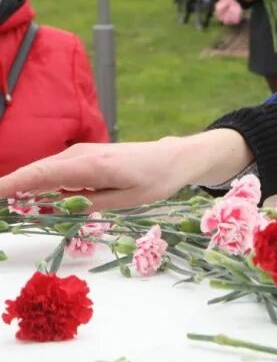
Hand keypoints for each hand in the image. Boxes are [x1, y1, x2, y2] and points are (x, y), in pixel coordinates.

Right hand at [0, 129, 252, 210]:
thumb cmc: (155, 181)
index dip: (10, 184)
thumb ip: (89, 204)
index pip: (39, 175)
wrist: (174, 158)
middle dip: (9, 188)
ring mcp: (81, 153)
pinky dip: (38, 183)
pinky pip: (54, 170)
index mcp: (90, 166)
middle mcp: (80, 155)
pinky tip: (29, 199)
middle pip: (34, 172)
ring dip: (21, 186)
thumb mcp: (126, 200)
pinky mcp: (83, 156)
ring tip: (7, 202)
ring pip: (42, 171)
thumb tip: (54, 208)